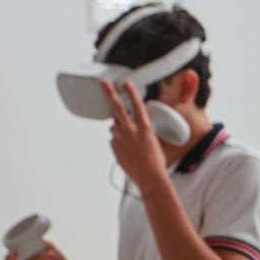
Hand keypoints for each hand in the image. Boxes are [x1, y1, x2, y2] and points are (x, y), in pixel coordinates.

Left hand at [100, 79, 169, 195]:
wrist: (150, 176)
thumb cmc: (155, 161)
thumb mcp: (152, 140)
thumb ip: (140, 130)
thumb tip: (129, 126)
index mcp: (144, 126)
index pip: (136, 104)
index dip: (131, 92)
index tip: (126, 83)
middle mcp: (130, 130)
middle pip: (117, 107)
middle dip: (109, 93)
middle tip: (103, 83)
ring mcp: (120, 138)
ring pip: (114, 125)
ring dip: (119, 128)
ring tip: (129, 140)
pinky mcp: (114, 146)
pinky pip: (114, 139)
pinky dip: (119, 142)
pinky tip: (128, 150)